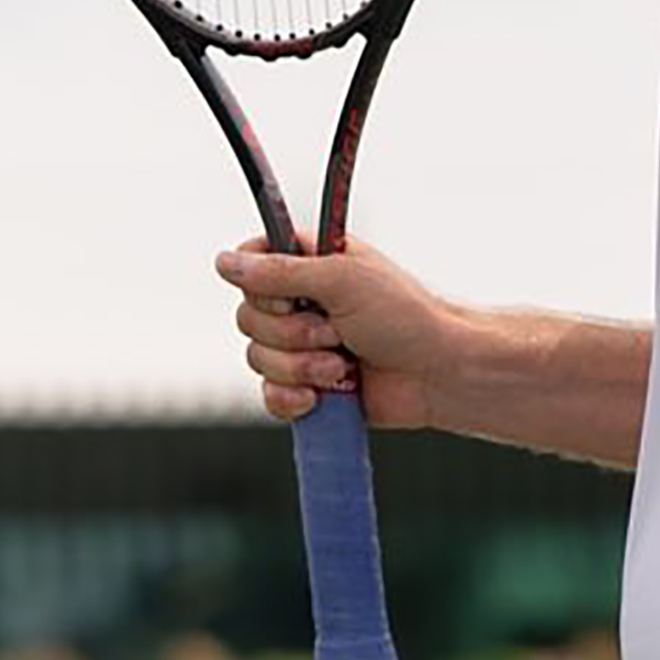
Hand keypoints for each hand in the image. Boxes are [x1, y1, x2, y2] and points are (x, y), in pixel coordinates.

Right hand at [215, 237, 458, 429]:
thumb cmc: (404, 316)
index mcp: (309, 264)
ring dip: (300, 367)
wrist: (437, 375)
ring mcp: (302, 347)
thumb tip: (223, 262)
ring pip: (256, 359)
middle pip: (247, 317)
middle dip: (291, 333)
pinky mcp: (307, 386)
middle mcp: (300, 302)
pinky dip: (292, 398)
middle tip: (335, 331)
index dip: (258, 284)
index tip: (289, 293)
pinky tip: (321, 398)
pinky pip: (269, 395)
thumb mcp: (341, 280)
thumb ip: (279, 271)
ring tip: (342, 367)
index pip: (250, 263)